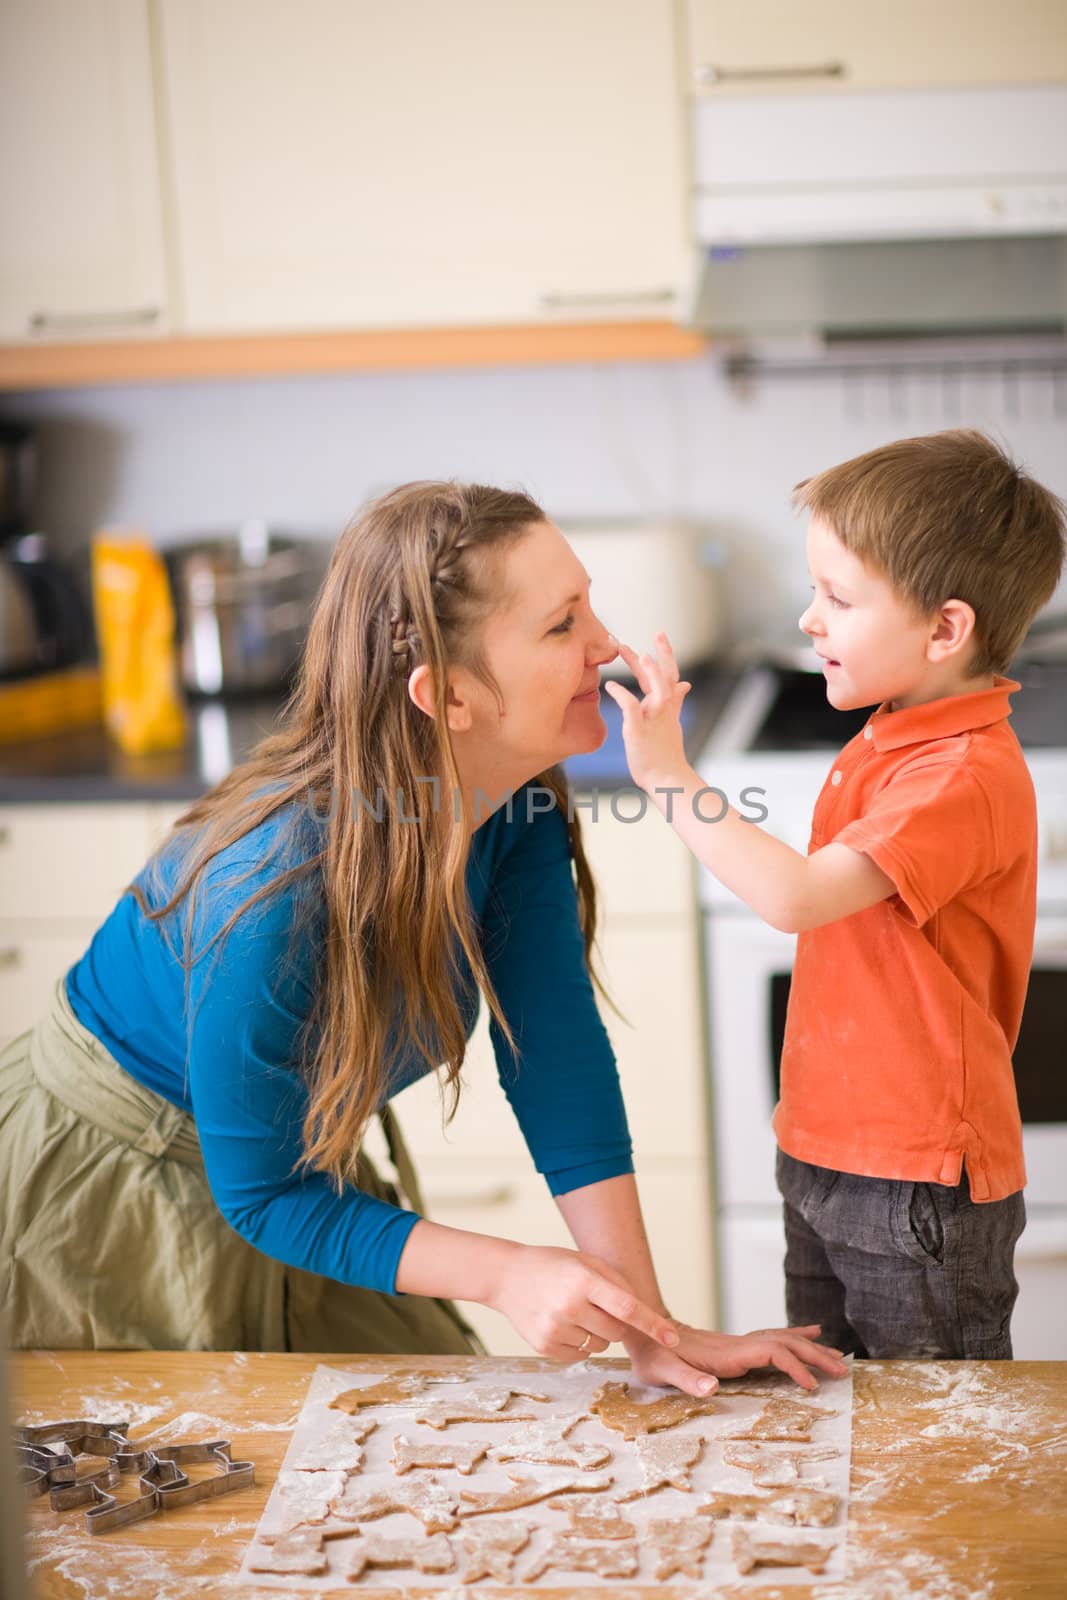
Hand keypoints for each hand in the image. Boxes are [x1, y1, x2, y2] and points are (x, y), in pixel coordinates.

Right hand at [486, 1243, 680, 1361]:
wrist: (507, 1276)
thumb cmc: (553, 1265)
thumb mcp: (585, 1261)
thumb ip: (616, 1284)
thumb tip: (643, 1315)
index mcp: (583, 1280)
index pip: (628, 1307)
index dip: (652, 1324)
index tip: (672, 1337)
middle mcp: (569, 1306)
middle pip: (617, 1332)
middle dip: (617, 1324)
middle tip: (598, 1307)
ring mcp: (555, 1329)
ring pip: (599, 1346)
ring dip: (597, 1334)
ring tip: (575, 1312)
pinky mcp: (544, 1347)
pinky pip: (580, 1354)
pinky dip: (579, 1343)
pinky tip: (562, 1323)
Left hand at [603, 634, 691, 793]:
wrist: (666, 777)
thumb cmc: (665, 752)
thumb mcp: (671, 721)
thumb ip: (675, 701)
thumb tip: (685, 685)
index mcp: (668, 705)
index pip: (669, 675)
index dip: (665, 655)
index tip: (659, 637)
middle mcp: (664, 709)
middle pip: (668, 677)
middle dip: (664, 654)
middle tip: (659, 633)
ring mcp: (654, 719)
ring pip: (658, 691)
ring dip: (652, 672)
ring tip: (641, 654)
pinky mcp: (640, 730)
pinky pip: (632, 708)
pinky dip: (622, 694)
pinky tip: (610, 685)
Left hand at [623, 1322, 848, 1397]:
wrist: (643, 1329)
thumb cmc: (652, 1354)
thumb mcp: (663, 1370)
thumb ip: (686, 1378)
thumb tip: (713, 1388)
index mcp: (727, 1352)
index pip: (771, 1352)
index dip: (794, 1366)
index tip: (813, 1385)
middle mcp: (738, 1344)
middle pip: (784, 1343)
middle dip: (814, 1356)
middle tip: (843, 1370)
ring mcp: (739, 1344)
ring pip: (783, 1340)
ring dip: (810, 1349)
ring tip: (838, 1357)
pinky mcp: (737, 1348)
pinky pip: (773, 1340)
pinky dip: (796, 1338)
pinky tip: (810, 1335)